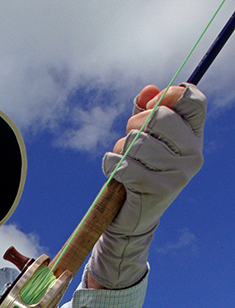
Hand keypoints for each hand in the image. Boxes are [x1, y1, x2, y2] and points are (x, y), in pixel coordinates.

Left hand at [87, 82, 205, 288]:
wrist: (133, 217)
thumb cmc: (138, 170)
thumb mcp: (144, 137)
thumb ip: (145, 111)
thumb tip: (148, 90)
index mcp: (194, 136)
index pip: (193, 100)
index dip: (169, 94)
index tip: (151, 104)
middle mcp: (193, 154)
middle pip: (160, 116)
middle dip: (134, 124)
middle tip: (129, 139)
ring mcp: (179, 174)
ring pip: (138, 141)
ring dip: (121, 149)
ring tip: (124, 162)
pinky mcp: (159, 190)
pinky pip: (124, 164)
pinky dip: (112, 165)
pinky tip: (116, 174)